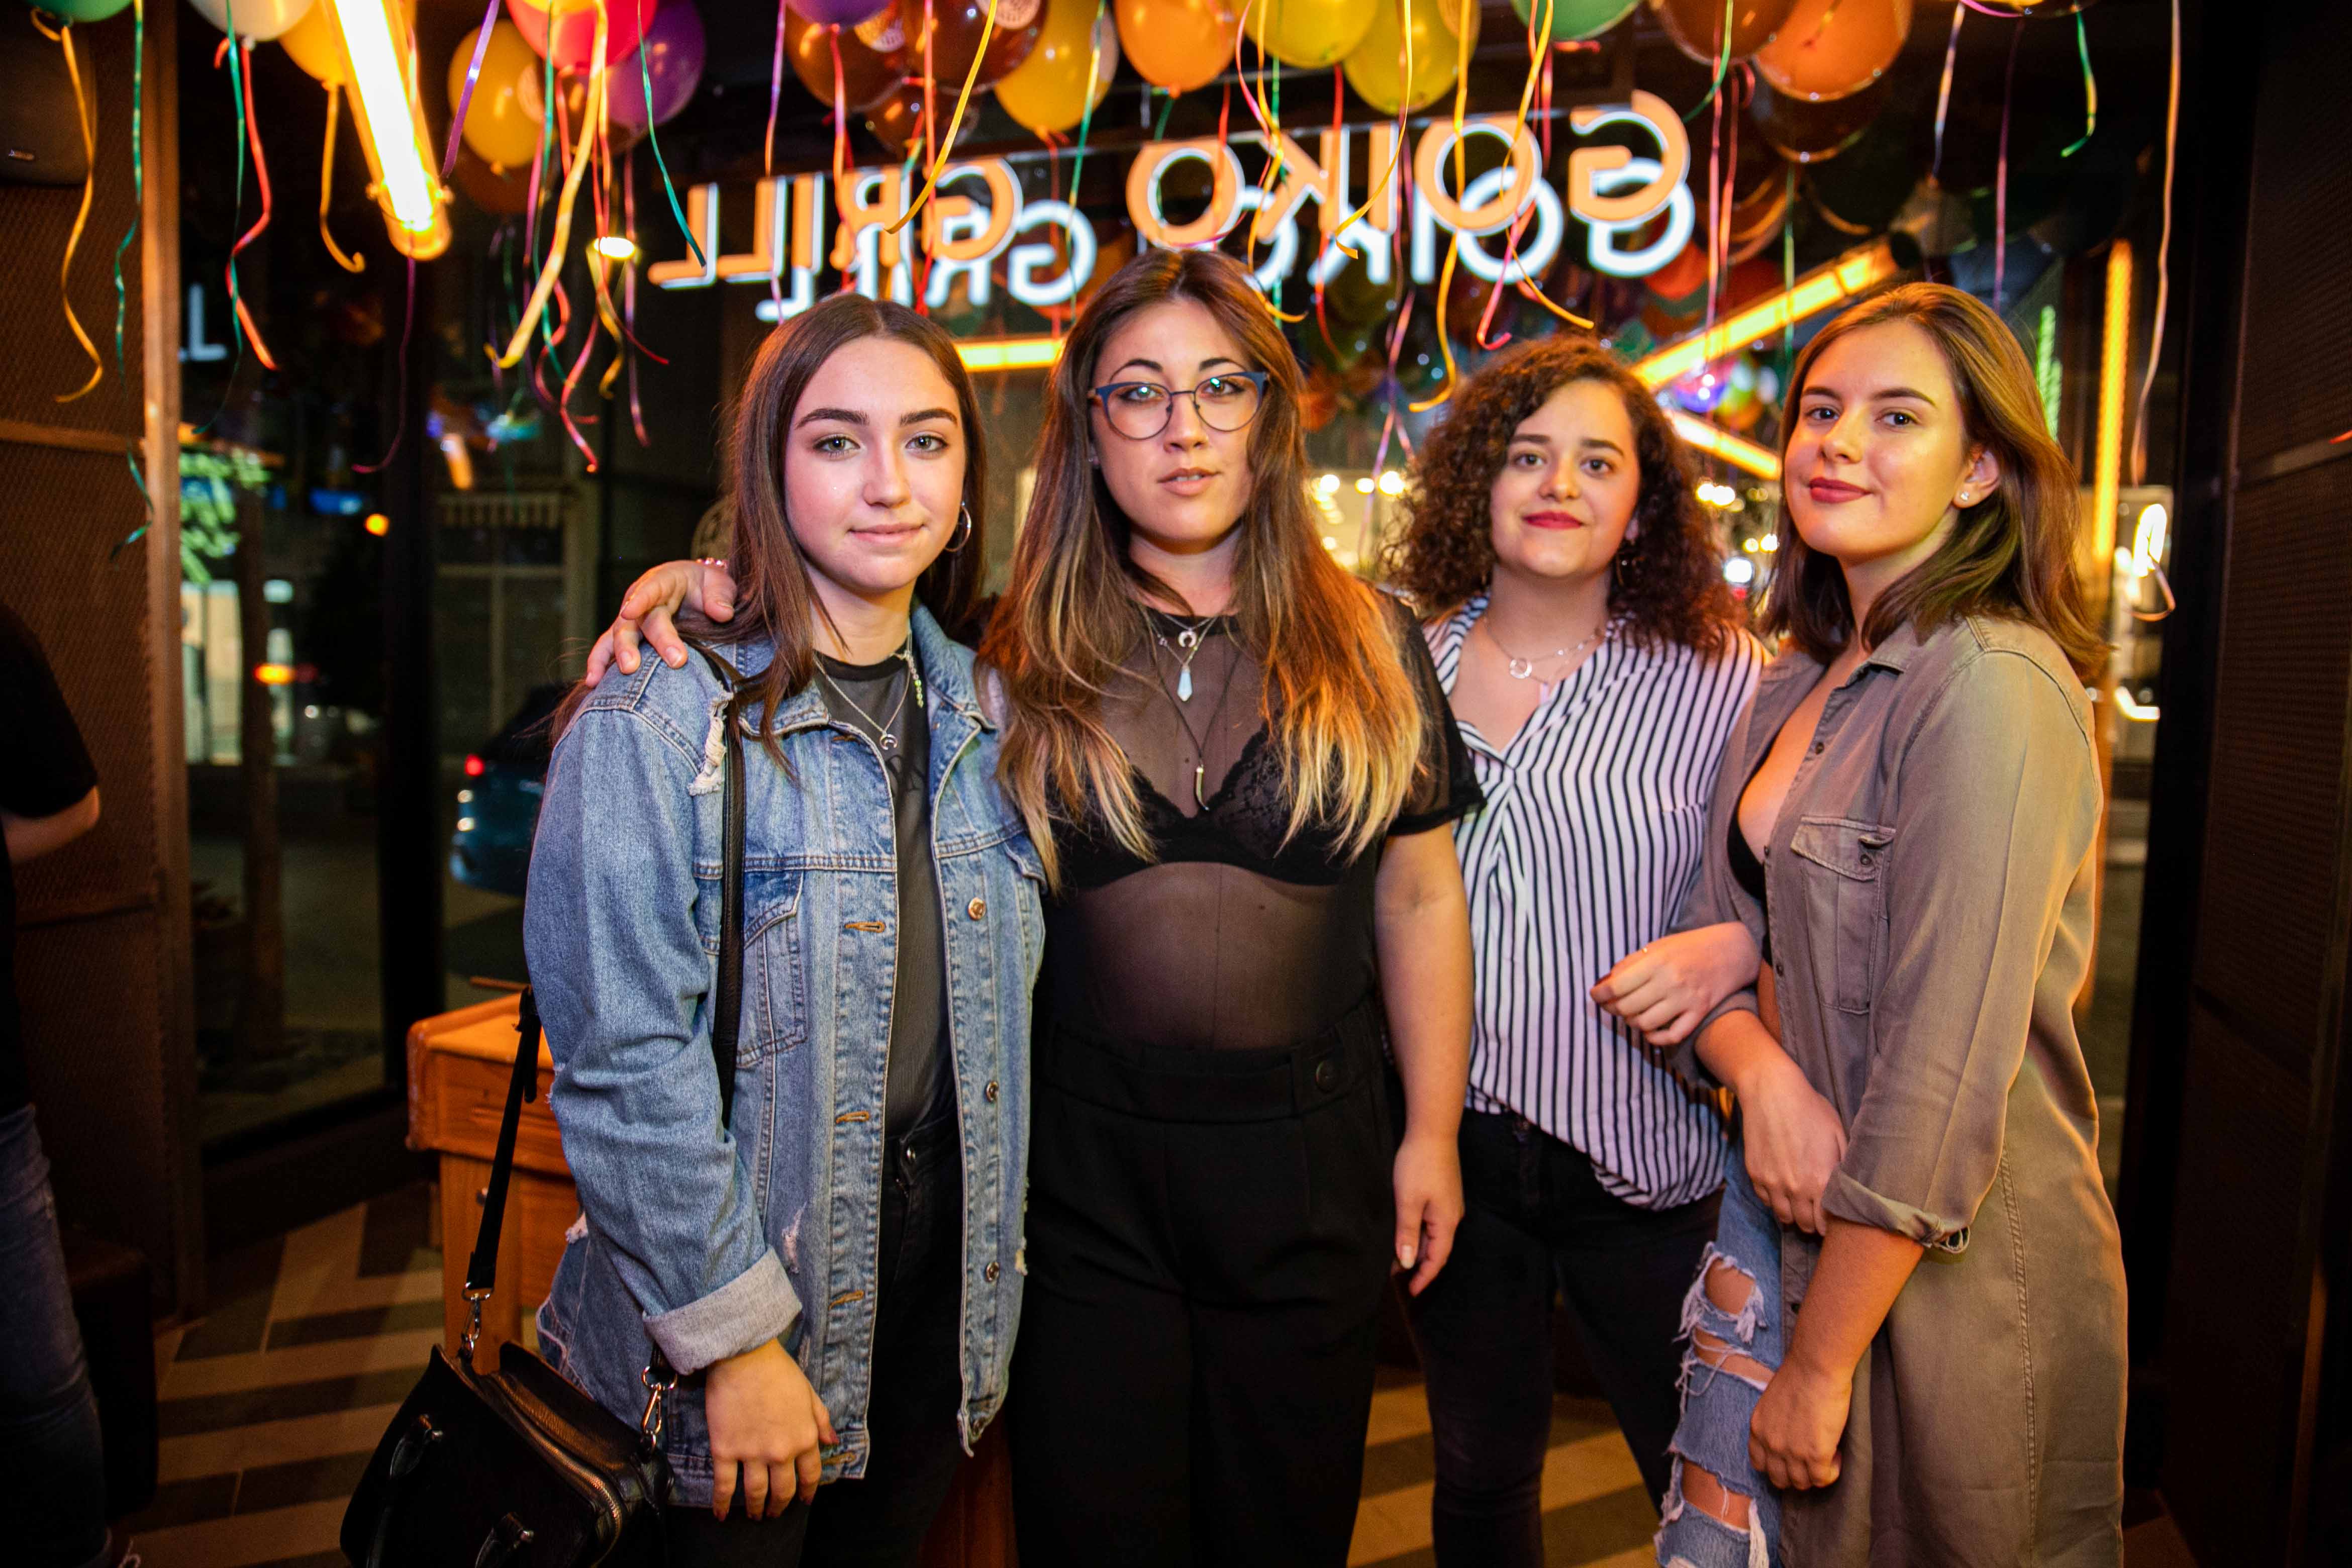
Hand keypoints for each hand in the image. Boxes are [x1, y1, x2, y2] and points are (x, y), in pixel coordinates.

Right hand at [582, 560, 738, 686]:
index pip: (649, 589)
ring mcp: (632, 620)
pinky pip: (609, 649)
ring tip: (602, 680)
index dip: (639, 599)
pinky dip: (600, 664)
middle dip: (631, 644)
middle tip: (633, 667)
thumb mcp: (720, 584)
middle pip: (634, 622)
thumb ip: (720, 597)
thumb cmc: (708, 587)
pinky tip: (593, 683)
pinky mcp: (629, 637)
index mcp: (663, 581)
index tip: (630, 610)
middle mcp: (641, 600)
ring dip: (612, 657)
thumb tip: (722, 613)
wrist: (701, 590)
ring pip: (617, 637)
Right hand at [703, 1339, 835, 1519]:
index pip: (810, 1475)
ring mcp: (752, 1453)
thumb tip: (832, 1442)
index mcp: (804, 1438)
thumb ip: (821, 1420)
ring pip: (755, 1493)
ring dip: (755, 1508)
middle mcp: (781, 1452)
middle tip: (774, 1513)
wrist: (744, 1357)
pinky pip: (724, 1485)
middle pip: (782, 1490)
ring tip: (754, 1515)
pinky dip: (721, 1503)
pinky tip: (722, 1515)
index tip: (804, 1500)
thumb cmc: (778, 1371)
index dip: (807, 1491)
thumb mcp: (808, 1393)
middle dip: (780, 1505)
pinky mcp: (725, 1451)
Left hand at [1391, 1131, 1462, 1295]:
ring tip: (1397, 1256)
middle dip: (1419, 1265)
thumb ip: (1407, 1234)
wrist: (1433, 1131)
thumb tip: (1407, 1263)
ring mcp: (1450, 1203)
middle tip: (1396, 1275)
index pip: (1437, 1260)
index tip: (1411, 1291)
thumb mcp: (1408, 1202)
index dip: (1424, 1277)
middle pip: (1437, 1249)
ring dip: (1418, 1247)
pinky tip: (1406, 1230)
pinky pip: (1433, 1221)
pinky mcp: (1444, 1192)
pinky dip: (1420, 1232)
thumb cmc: (1419, 1165)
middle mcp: (1452, 1216)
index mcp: (1446, 1222)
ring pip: (1434, 1235)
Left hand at [1592, 923, 1761, 1047]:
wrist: (1731, 950)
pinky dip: (1655, 1037)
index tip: (1595, 995)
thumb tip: (1605, 983)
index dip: (1600, 995)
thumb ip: (1631, 963)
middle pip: (1628, 1007)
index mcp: (1657, 961)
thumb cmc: (1688, 947)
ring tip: (1631, 1015)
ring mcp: (1687, 999)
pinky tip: (1649, 1030)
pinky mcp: (1699, 1012)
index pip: (1618, 986)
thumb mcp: (1657, 946)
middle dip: (1612, 1009)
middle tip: (1610, 1006)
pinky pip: (1671, 1035)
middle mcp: (1671, 981)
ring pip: (1645, 1024)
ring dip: (1631, 1023)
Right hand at [1729, 1043, 1846, 1235]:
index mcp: (1822, 1179)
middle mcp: (1797, 1187)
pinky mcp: (1755, 1174)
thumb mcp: (1837, 1134)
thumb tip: (1845, 1189)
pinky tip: (1782, 1190)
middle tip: (1816, 1218)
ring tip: (1799, 1207)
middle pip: (1805, 1224)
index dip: (1830, 1225)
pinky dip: (1774, 1200)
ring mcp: (1773, 1182)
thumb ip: (1842, 1166)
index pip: (1827, 1221)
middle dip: (1813, 1224)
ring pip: (1784, 1217)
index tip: (1831, 1222)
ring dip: (1793, 1216)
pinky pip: (1765, 1200)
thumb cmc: (1810, 1109)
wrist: (1772, 1092)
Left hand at [1748, 1355, 1848, 1489]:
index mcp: (1757, 1429)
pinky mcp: (1815, 1455)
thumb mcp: (1773, 1402)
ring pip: (1802, 1483)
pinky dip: (1832, 1472)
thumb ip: (1775, 1424)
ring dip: (1815, 1474)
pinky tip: (1837, 1456)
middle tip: (1811, 1461)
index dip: (1776, 1466)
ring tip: (1828, 1455)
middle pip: (1779, 1479)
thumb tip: (1788, 1436)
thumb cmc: (1799, 1376)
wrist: (1815, 1367)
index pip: (1759, 1464)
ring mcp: (1792, 1453)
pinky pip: (1822, 1479)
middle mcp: (1770, 1445)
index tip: (1791, 1459)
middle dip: (1796, 1475)